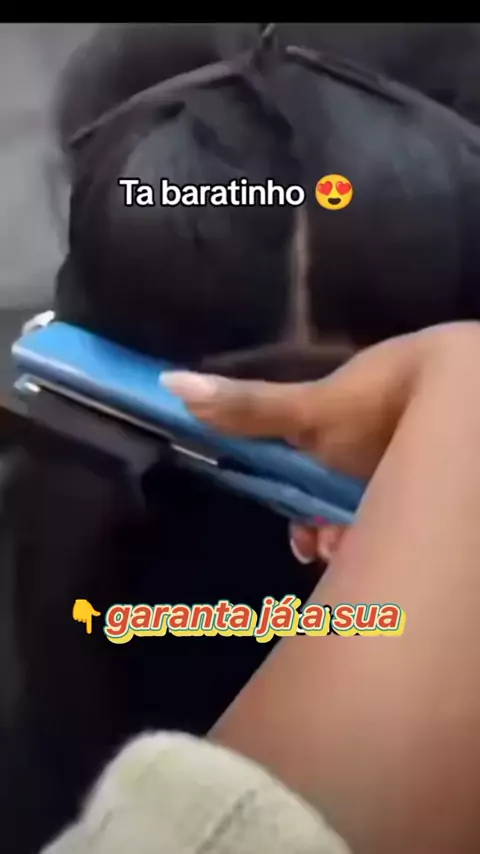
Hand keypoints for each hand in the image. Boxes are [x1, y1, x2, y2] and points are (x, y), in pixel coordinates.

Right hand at [72, 599, 100, 633]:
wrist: (81, 600)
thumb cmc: (87, 604)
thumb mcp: (91, 608)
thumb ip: (94, 612)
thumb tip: (99, 613)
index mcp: (88, 615)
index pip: (89, 623)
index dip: (89, 628)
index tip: (89, 633)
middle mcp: (84, 616)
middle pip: (83, 620)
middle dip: (83, 617)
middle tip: (83, 612)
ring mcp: (79, 616)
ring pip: (79, 619)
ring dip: (79, 616)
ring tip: (80, 611)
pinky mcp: (75, 615)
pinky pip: (75, 618)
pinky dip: (75, 615)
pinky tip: (77, 611)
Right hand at [161, 323, 479, 562]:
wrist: (458, 394)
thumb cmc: (377, 402)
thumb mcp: (308, 412)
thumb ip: (245, 407)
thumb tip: (168, 380)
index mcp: (333, 428)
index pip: (304, 478)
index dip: (298, 512)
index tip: (301, 541)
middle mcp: (367, 446)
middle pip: (338, 503)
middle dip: (330, 536)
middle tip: (332, 553)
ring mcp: (404, 461)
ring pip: (375, 515)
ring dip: (361, 541)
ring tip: (362, 553)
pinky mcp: (428, 480)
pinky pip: (405, 517)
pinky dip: (396, 535)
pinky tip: (395, 551)